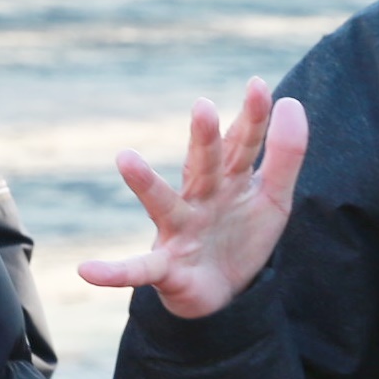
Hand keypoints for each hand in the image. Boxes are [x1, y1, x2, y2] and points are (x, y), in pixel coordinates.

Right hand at [77, 78, 309, 318]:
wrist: (224, 293)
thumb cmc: (242, 236)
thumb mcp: (273, 197)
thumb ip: (285, 153)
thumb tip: (291, 102)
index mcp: (228, 181)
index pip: (240, 144)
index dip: (251, 118)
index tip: (259, 85)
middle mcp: (199, 199)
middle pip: (203, 166)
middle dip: (203, 139)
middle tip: (203, 106)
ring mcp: (179, 231)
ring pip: (163, 204)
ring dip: (145, 184)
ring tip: (125, 158)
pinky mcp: (166, 268)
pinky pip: (138, 269)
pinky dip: (114, 271)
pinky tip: (88, 270)